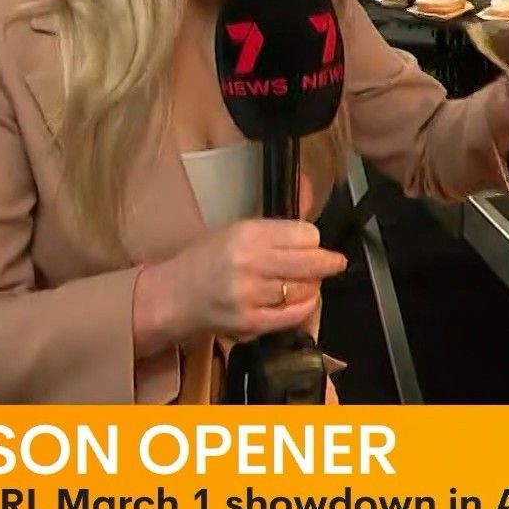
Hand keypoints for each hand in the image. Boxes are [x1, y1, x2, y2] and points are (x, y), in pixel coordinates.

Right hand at [136, 218, 346, 346]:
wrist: (175, 295)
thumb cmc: (206, 260)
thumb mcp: (238, 229)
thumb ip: (278, 220)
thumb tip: (307, 185)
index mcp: (247, 234)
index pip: (304, 234)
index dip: (313, 238)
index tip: (313, 241)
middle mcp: (250, 264)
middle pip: (311, 262)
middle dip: (327, 262)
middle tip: (333, 262)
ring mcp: (251, 296)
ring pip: (306, 289)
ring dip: (313, 285)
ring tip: (306, 281)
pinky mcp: (251, 323)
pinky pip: (295, 315)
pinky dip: (306, 306)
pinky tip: (302, 299)